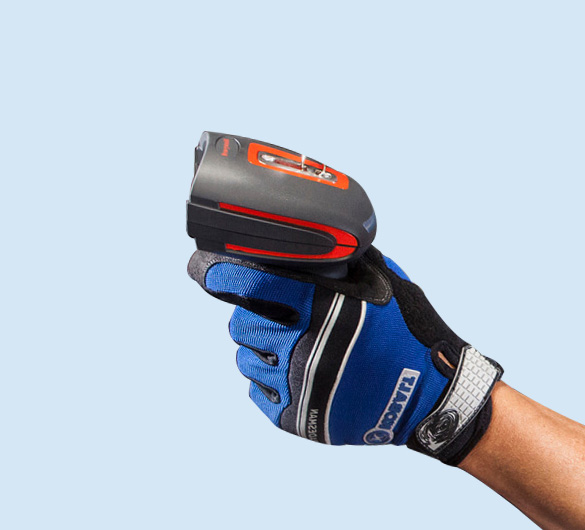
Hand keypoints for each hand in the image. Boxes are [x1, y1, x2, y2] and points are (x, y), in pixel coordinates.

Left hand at [188, 246, 502, 464]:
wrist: (432, 394)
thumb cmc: (407, 330)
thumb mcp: (384, 281)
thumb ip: (343, 260)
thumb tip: (309, 242)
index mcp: (322, 309)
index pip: (252, 284)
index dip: (222, 274)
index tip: (204, 269)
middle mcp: (304, 348)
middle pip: (240, 323)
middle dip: (250, 313)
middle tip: (272, 313)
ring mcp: (299, 388)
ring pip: (245, 359)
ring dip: (258, 348)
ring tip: (288, 345)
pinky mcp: (299, 419)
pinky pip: (257, 392)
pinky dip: (268, 379)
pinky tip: (292, 372)